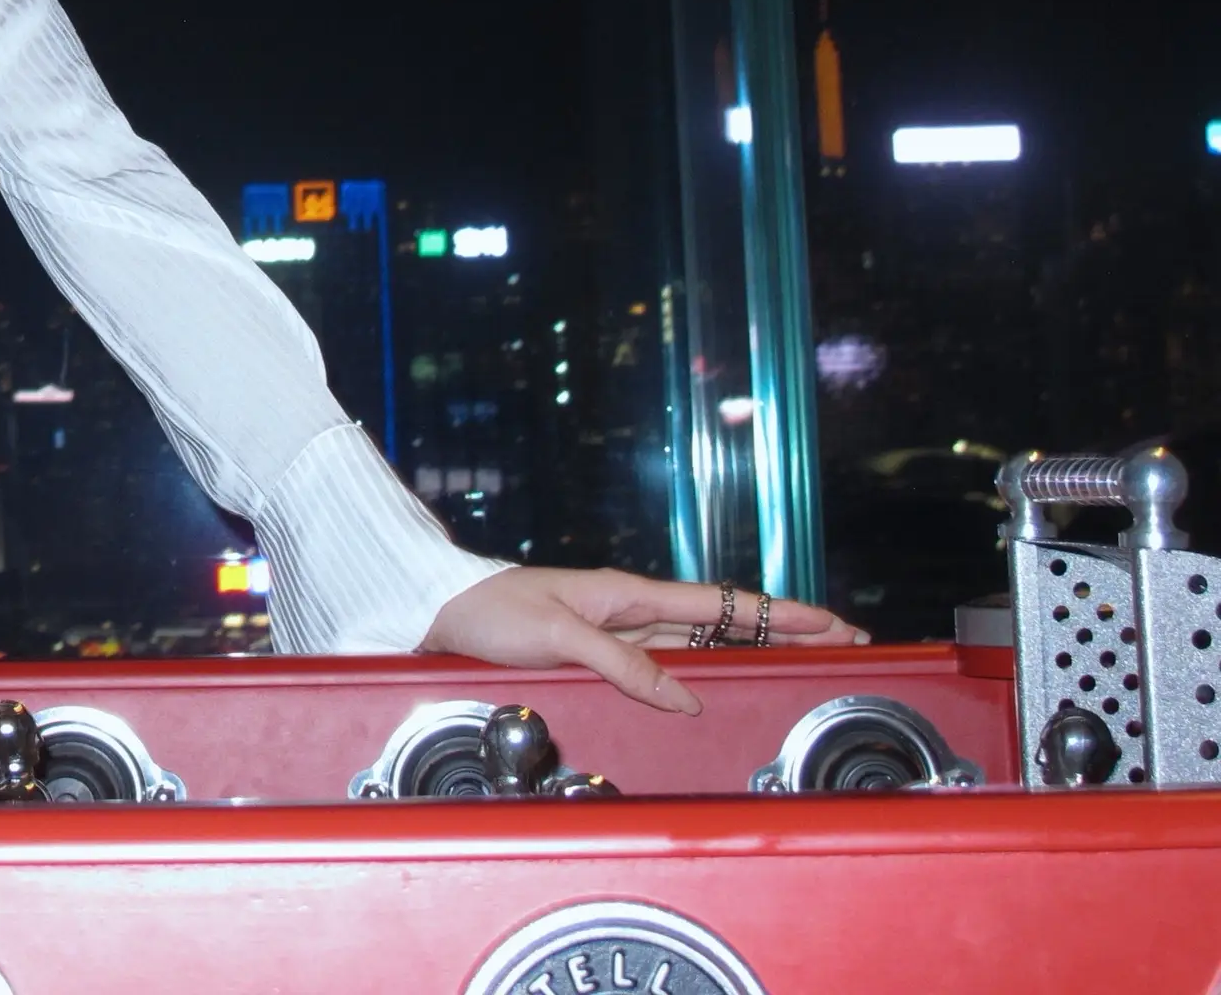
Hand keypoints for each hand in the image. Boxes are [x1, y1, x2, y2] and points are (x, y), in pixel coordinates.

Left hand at [421, 565, 865, 713]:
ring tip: (806, 658)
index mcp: (631, 594)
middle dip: (789, 629)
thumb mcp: (558, 637)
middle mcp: (634, 610)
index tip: (836, 623)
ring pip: (706, 639)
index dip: (784, 614)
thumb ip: (623, 665)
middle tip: (846, 643)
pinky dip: (708, 668)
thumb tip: (685, 695)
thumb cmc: (493, 613)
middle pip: (728, 619)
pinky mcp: (604, 652)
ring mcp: (623, 631)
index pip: (725, 602)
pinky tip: (726, 682)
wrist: (444, 612)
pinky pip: (671, 661)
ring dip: (755, 647)